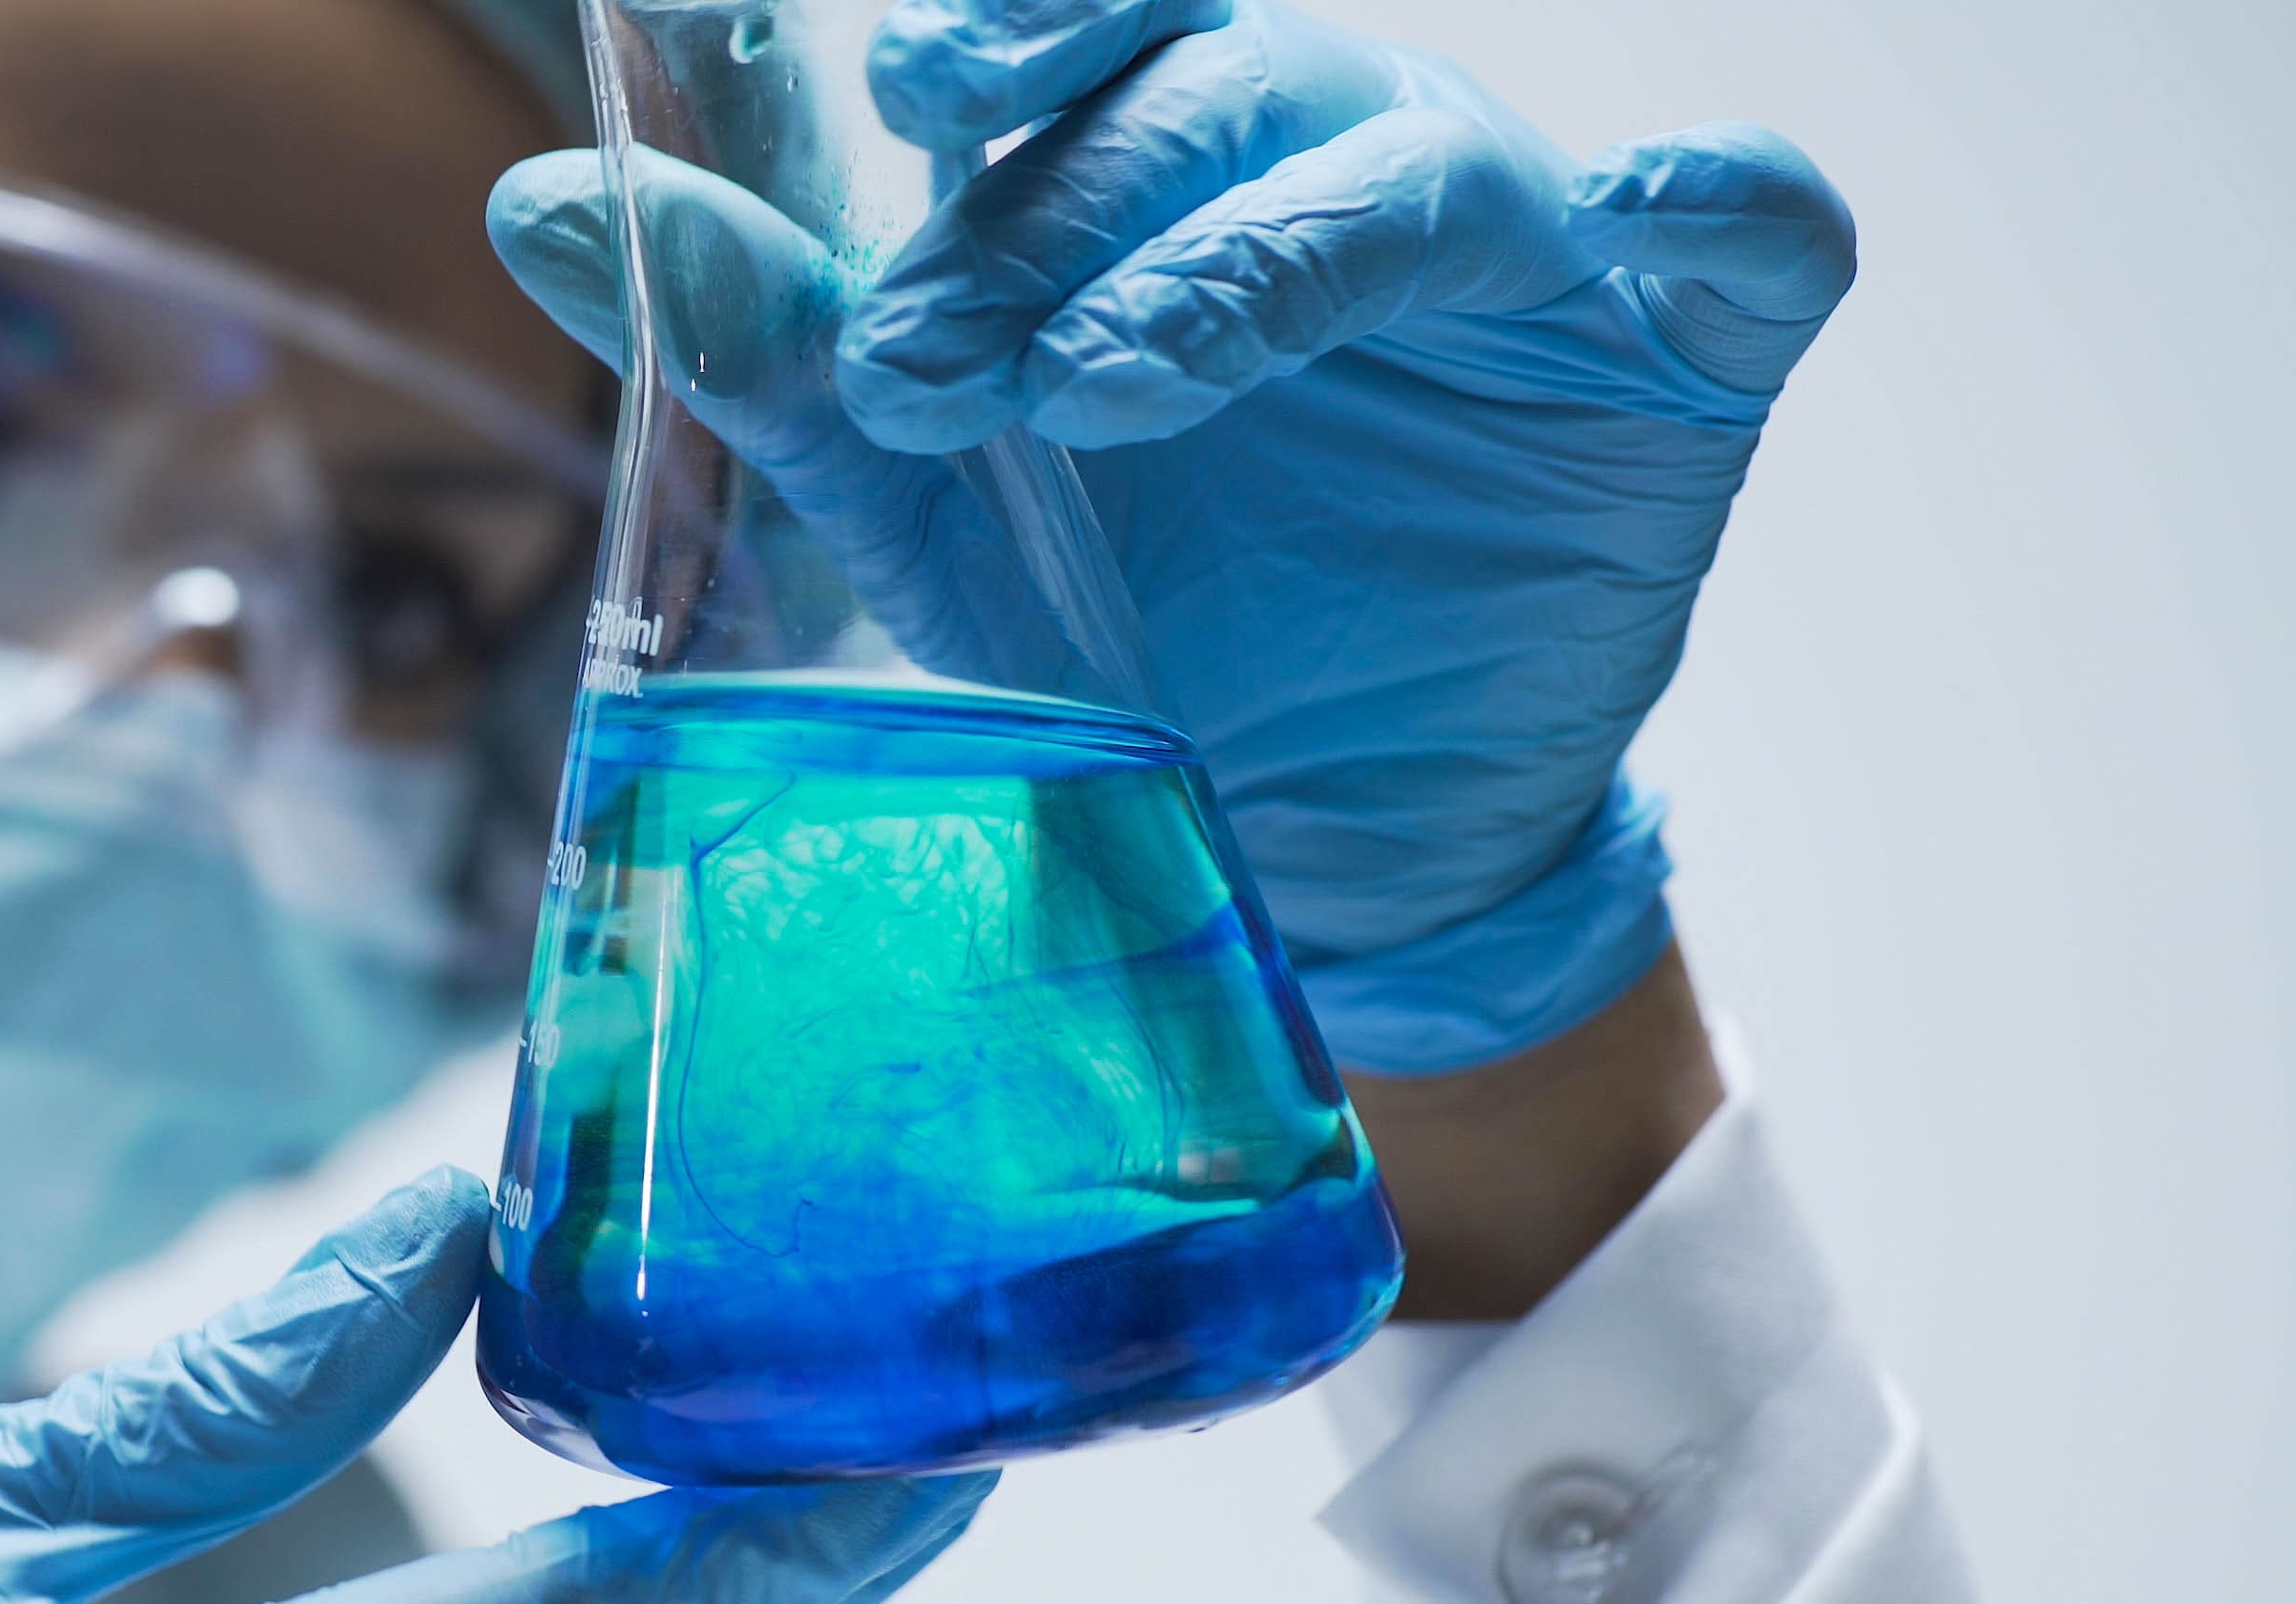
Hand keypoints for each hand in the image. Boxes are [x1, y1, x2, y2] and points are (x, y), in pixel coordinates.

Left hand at [490, 0, 1854, 1075]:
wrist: (1311, 833)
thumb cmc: (1121, 624)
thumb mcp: (922, 504)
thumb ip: (770, 344)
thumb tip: (538, 201)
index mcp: (1157, 170)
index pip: (1081, 47)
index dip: (1004, 51)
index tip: (903, 114)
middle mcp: (1331, 170)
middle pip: (1224, 93)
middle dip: (1078, 214)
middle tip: (957, 359)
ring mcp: (1515, 261)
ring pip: (1416, 165)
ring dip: (1267, 250)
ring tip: (1124, 376)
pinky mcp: (1680, 361)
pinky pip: (1757, 240)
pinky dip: (1733, 204)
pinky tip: (1674, 203)